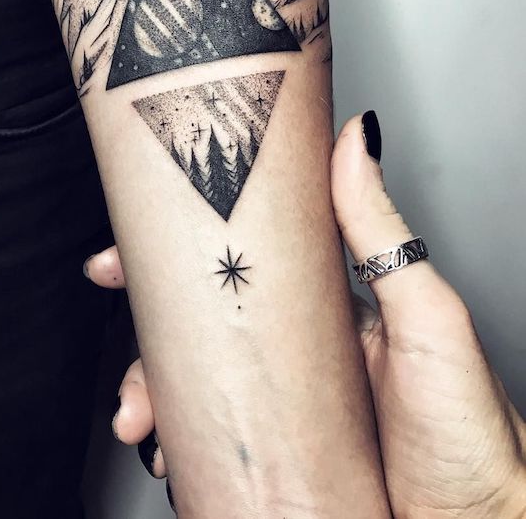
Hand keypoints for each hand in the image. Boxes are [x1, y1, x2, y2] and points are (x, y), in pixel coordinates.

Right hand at [84, 113, 525, 517]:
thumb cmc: (472, 436)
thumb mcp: (428, 318)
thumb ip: (382, 230)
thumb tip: (352, 140)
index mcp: (324, 305)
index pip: (237, 262)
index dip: (175, 256)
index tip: (127, 252)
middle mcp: (296, 352)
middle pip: (202, 330)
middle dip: (146, 342)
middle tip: (128, 366)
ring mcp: (283, 408)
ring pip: (195, 388)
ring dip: (152, 398)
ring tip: (144, 418)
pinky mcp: (276, 459)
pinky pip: (211, 443)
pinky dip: (177, 444)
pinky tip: (171, 450)